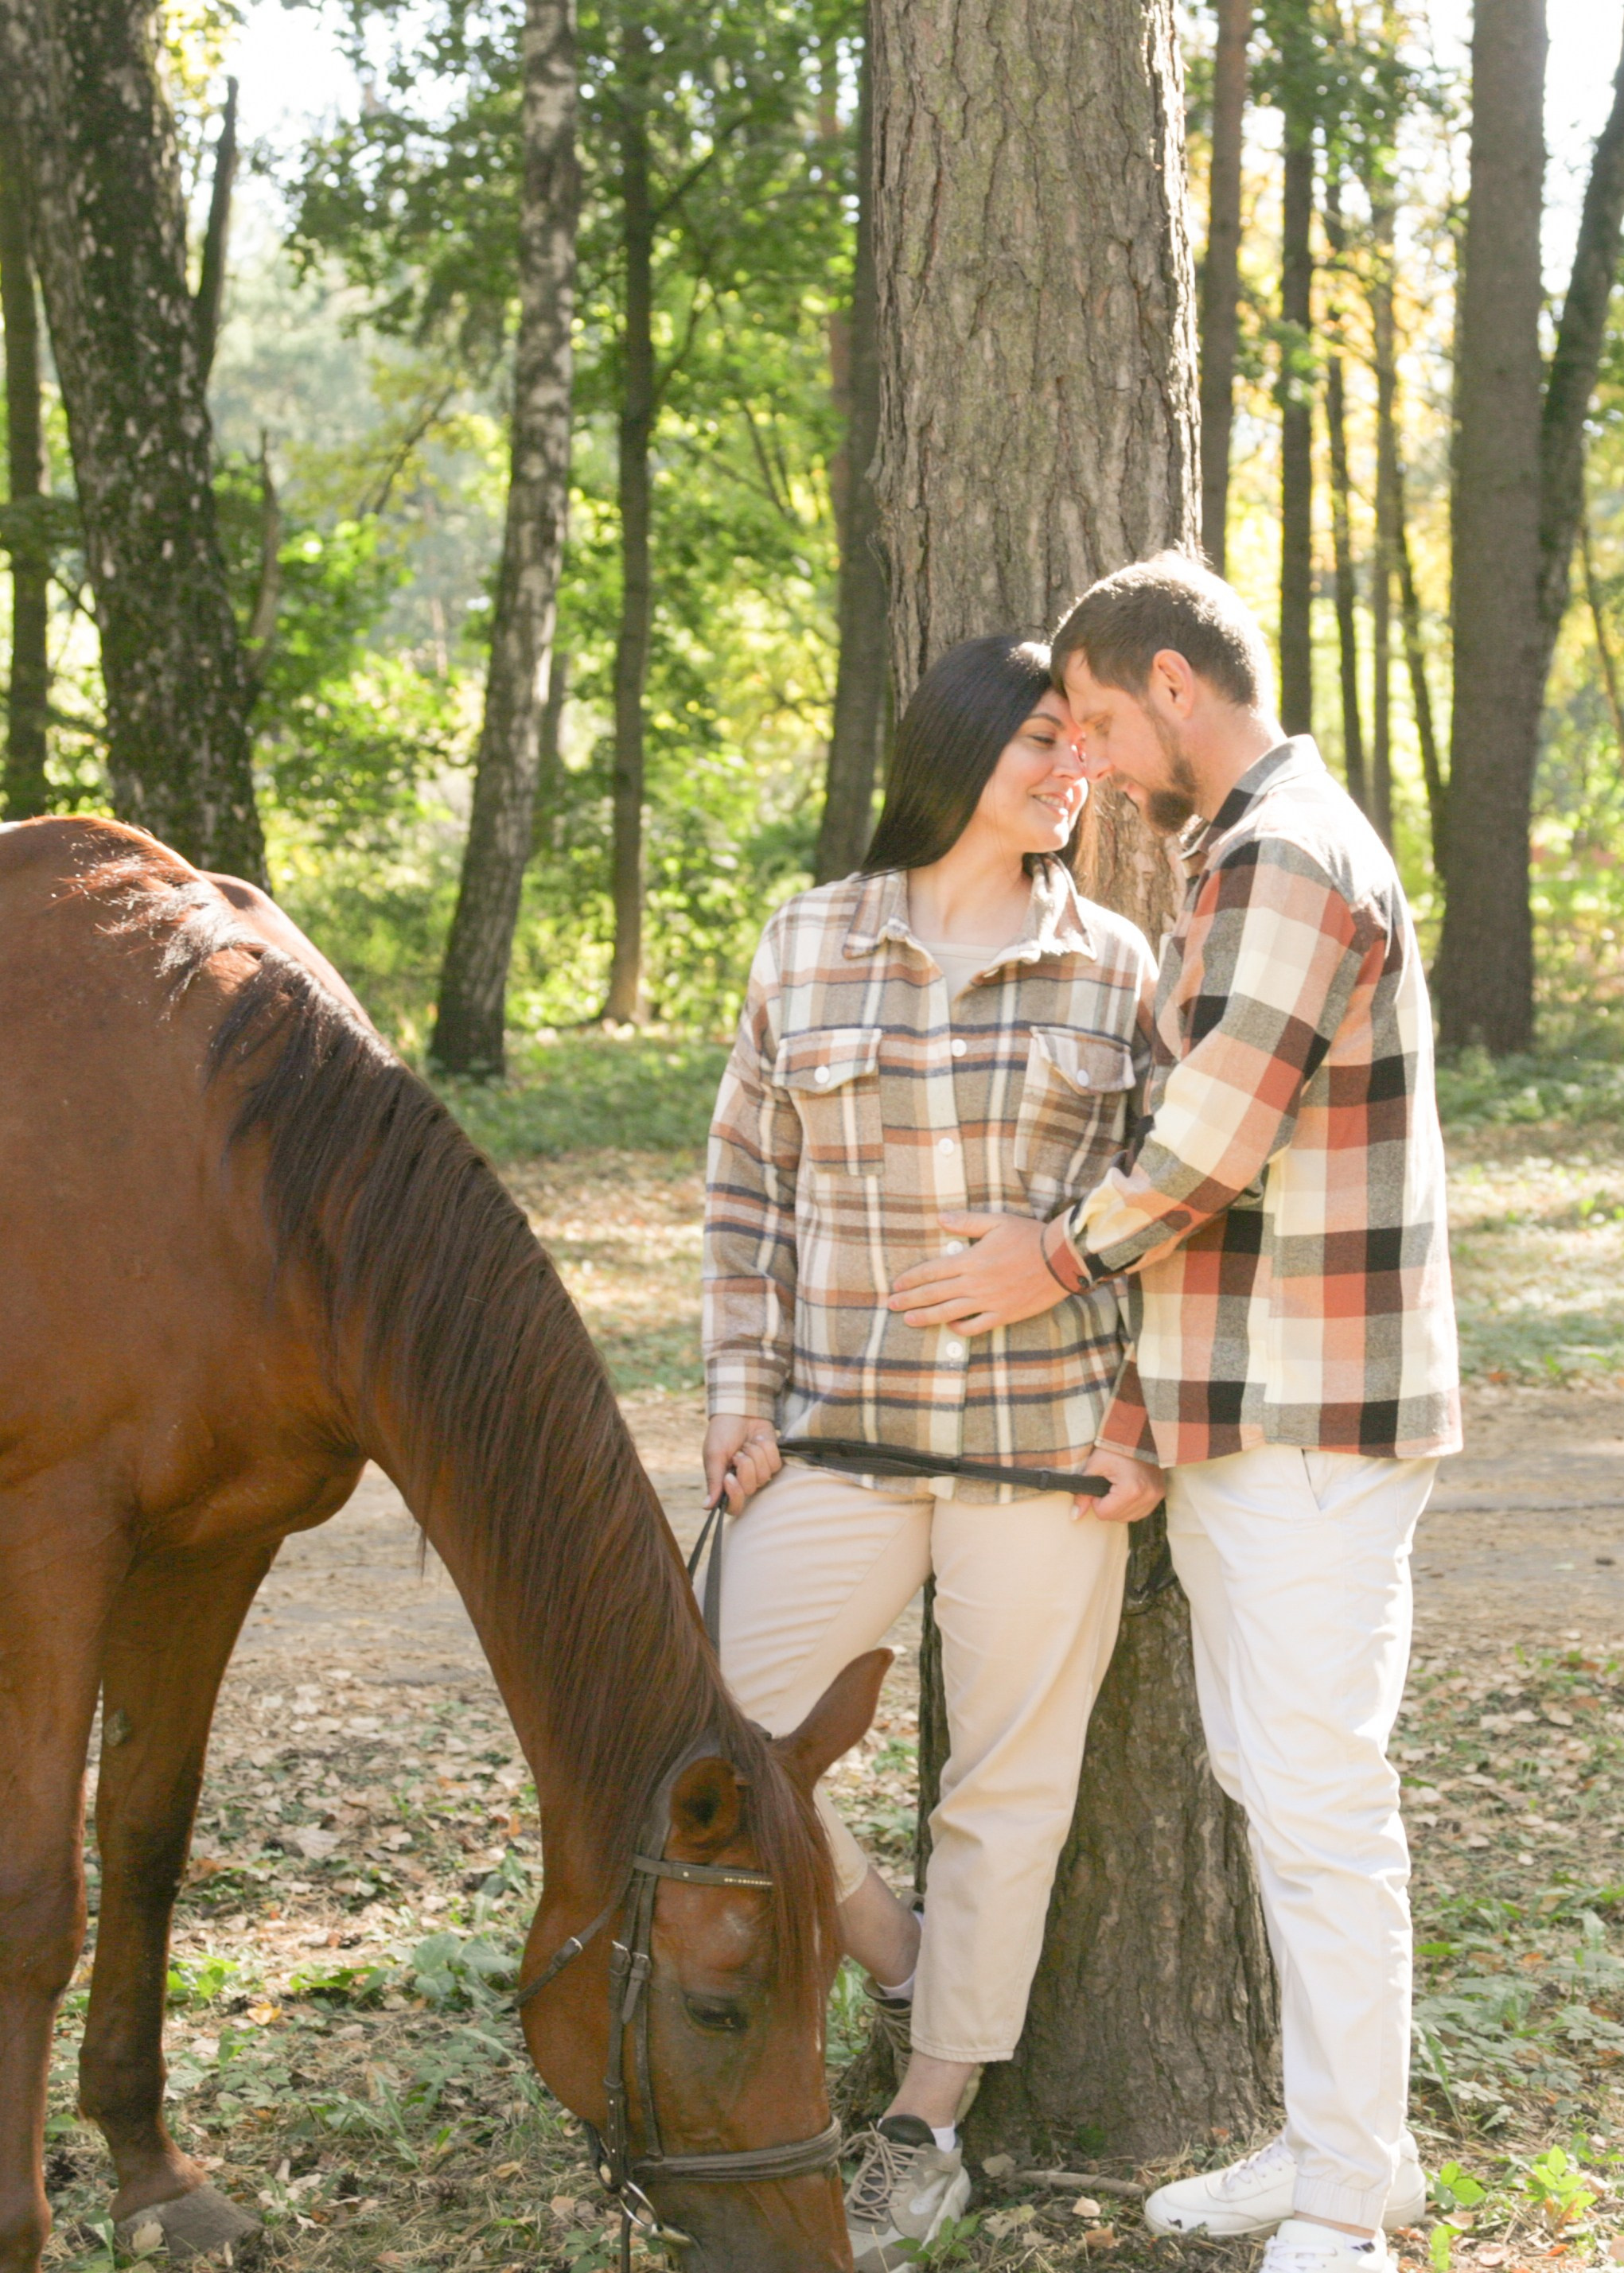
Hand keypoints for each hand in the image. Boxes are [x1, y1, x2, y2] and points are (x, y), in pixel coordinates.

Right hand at [703, 1415, 781, 1513]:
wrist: (739, 1411)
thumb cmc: (722, 1433)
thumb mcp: (714, 1455)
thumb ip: (713, 1481)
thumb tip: (707, 1507)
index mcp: (725, 1484)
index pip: (734, 1507)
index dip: (735, 1495)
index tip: (729, 1477)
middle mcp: (743, 1482)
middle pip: (750, 1489)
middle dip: (745, 1466)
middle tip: (737, 1452)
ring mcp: (759, 1472)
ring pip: (764, 1476)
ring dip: (755, 1454)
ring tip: (747, 1444)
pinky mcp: (772, 1461)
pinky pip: (775, 1464)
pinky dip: (766, 1448)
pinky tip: (758, 1440)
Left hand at [888, 1212, 1067, 1334]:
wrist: (1061, 1259)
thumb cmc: (1029, 1236)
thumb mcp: (997, 1221)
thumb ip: (967, 1222)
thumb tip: (940, 1218)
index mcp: (971, 1260)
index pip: (933, 1271)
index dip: (912, 1279)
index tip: (897, 1285)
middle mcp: (976, 1283)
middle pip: (935, 1293)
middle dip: (911, 1300)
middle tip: (892, 1305)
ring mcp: (989, 1302)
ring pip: (950, 1312)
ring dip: (927, 1317)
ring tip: (909, 1320)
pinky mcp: (1004, 1315)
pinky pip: (976, 1326)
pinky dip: (960, 1328)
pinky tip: (949, 1327)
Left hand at [1079, 1444, 1164, 1523]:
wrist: (1138, 1432)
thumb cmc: (1114, 1446)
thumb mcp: (1095, 1466)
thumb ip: (1083, 1493)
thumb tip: (1074, 1516)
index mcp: (1131, 1490)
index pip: (1104, 1513)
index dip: (1096, 1500)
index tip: (1099, 1482)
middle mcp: (1147, 1496)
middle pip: (1116, 1518)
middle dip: (1107, 1504)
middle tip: (1107, 1482)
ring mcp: (1156, 1496)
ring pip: (1128, 1518)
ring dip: (1119, 1507)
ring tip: (1117, 1485)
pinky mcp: (1160, 1494)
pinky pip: (1140, 1512)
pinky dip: (1130, 1506)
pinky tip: (1127, 1490)